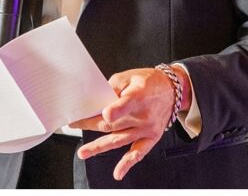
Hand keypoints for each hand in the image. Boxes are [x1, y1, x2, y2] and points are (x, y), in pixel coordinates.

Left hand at [70, 65, 189, 180]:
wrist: (173, 91)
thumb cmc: (149, 82)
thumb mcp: (131, 75)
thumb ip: (113, 86)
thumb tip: (97, 97)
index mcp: (139, 96)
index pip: (127, 104)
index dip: (115, 110)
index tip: (104, 113)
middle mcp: (143, 115)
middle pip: (114, 124)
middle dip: (91, 125)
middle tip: (74, 125)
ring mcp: (147, 129)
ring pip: (119, 139)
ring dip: (100, 147)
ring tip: (84, 152)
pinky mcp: (151, 138)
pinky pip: (138, 153)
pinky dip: (128, 164)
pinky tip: (118, 173)